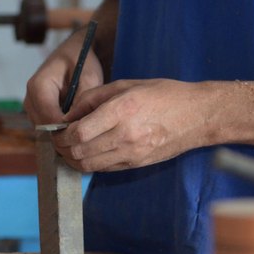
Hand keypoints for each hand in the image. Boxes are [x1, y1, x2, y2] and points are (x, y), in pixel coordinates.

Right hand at [23, 29, 103, 124]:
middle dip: (67, 132)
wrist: (74, 52)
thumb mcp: (89, 76)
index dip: (69, 129)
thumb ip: (84, 99)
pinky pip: (48, 127)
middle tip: (89, 130)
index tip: (88, 130)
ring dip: (64, 130)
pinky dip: (62, 128)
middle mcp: (29, 98)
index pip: (50, 119)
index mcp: (38, 86)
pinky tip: (77, 121)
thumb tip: (79, 122)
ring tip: (84, 123)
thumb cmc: (81, 61)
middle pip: (46, 127)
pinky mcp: (36, 112)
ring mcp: (31, 107)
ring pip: (46, 130)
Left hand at [53, 79, 211, 171]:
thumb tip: (68, 113)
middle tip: (57, 139)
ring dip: (72, 158)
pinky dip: (89, 162)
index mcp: (122, 110)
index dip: (61, 134)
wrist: (197, 116)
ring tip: (69, 147)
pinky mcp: (136, 163)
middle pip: (79, 152)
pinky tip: (87, 152)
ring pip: (88, 165)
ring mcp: (132, 153)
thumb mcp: (127, 85)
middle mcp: (126, 135)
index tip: (56, 128)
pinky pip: (103, 168)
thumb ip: (93, 97)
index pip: (79, 132)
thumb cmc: (164, 95)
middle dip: (62, 147)